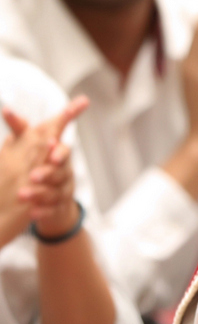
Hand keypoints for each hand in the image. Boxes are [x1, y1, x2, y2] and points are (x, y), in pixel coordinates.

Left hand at [0, 97, 87, 245]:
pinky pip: (53, 209)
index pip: (63, 149)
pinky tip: (32, 213)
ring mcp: (64, 188)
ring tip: (22, 195)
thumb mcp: (30, 146)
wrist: (54, 194)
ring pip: (55, 191)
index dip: (58, 150)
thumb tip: (7, 110)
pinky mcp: (60, 205)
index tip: (50, 146)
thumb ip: (22, 129)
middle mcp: (65, 171)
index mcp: (58, 155)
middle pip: (60, 171)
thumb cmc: (41, 164)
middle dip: (48, 173)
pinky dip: (43, 211)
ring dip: (39, 193)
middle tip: (32, 176)